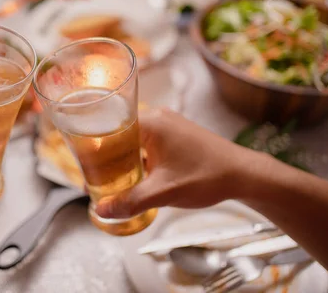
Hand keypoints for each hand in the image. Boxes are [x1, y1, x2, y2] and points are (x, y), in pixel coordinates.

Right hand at [96, 109, 273, 218]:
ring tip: (110, 178)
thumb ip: (130, 201)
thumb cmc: (207, 176)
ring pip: (132, 139)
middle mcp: (157, 117)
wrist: (244, 175)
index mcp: (151, 122)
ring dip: (122, 157)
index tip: (83, 162)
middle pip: (118, 132)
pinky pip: (146, 143)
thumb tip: (102, 210)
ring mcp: (168, 125)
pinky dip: (137, 157)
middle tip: (92, 174)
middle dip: (105, 154)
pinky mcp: (175, 135)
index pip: (109, 126)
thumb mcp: (163, 192)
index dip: (93, 144)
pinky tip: (134, 176)